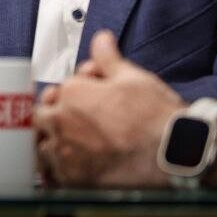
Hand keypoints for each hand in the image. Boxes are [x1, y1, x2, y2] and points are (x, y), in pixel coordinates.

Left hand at [33, 30, 184, 186]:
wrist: (174, 154)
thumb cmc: (156, 117)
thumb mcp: (133, 78)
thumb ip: (108, 59)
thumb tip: (101, 39)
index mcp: (72, 93)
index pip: (61, 89)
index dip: (76, 91)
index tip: (91, 96)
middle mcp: (61, 121)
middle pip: (42, 114)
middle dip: (56, 113)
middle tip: (78, 119)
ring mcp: (64, 151)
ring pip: (42, 143)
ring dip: (53, 140)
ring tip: (75, 142)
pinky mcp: (72, 177)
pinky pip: (51, 171)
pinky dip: (58, 166)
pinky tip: (73, 163)